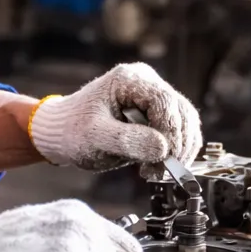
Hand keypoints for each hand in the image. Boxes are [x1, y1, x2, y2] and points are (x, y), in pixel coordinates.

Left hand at [28, 63, 201, 173]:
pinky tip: (159, 166)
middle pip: (181, 112)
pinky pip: (180, 130)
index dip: (170, 132)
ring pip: (186, 122)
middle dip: (177, 145)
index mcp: (130, 79)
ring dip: (180, 150)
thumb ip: (127, 140)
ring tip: (158, 172)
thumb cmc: (73, 131)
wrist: (64, 134)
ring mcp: (153, 96)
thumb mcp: (94, 137)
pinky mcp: (157, 113)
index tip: (162, 159)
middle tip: (161, 171)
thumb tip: (162, 148)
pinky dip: (177, 150)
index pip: (165, 101)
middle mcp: (147, 82)